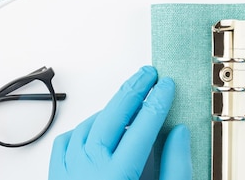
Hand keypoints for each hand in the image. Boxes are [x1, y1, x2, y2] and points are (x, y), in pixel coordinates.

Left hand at [49, 66, 191, 179]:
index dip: (158, 101)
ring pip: (87, 126)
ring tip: (128, 99)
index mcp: (118, 177)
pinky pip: (66, 143)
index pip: (142, 126)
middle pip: (112, 116)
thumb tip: (178, 132)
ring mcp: (68, 175)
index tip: (168, 86)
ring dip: (110, 108)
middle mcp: (88, 173)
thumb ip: (175, 168)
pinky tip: (97, 127)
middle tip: (148, 74)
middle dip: (133, 90)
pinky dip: (83, 128)